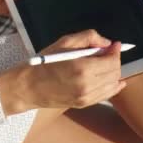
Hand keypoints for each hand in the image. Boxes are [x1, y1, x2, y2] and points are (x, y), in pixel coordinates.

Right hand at [0, 30, 125, 114]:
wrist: (27, 87)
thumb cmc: (42, 63)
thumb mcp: (63, 43)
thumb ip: (87, 38)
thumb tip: (107, 43)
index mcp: (82, 68)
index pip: (112, 61)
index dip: (115, 51)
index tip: (114, 45)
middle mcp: (87, 85)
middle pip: (114, 73)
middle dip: (114, 61)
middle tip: (107, 52)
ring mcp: (86, 97)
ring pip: (112, 85)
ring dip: (113, 73)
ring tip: (105, 64)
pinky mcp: (84, 104)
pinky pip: (106, 95)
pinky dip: (112, 86)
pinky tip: (114, 81)